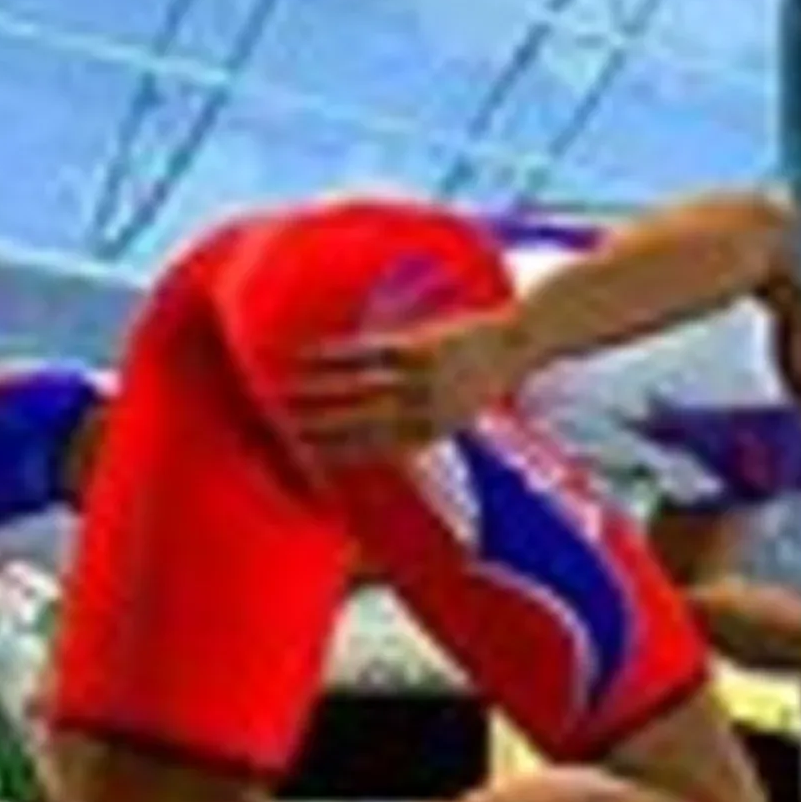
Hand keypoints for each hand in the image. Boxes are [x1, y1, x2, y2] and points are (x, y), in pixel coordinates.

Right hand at [286, 314, 525, 463]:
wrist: (520, 341)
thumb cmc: (481, 375)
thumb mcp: (455, 408)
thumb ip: (420, 421)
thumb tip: (379, 433)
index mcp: (434, 430)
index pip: (377, 449)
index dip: (340, 454)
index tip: (304, 459)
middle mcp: (428, 411)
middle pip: (362, 424)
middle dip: (319, 429)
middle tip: (279, 432)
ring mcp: (426, 380)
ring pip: (361, 392)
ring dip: (318, 393)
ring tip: (281, 394)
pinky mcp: (423, 348)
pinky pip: (370, 354)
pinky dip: (335, 356)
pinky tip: (307, 355)